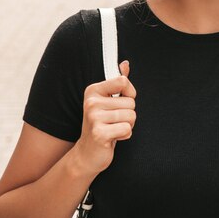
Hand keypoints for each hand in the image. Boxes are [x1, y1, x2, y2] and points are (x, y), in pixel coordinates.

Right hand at [73, 60, 135, 175]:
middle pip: (131, 102)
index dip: (129, 93)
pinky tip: (113, 138)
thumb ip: (118, 83)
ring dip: (127, 125)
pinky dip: (125, 135)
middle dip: (128, 114)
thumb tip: (125, 64)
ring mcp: (94, 118)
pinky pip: (127, 129)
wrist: (87, 153)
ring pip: (131, 116)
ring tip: (113, 129)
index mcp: (93, 90)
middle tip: (114, 121)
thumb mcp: (107, 101)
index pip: (123, 81)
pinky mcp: (99, 133)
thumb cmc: (101, 125)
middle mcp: (91, 102)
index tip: (121, 102)